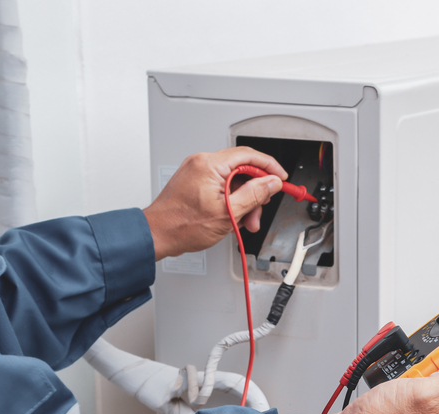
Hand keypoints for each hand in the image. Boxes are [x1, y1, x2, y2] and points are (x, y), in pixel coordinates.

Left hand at [143, 147, 288, 259]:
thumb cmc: (182, 225)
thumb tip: (271, 182)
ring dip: (244, 200)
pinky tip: (233, 216)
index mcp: (209, 165)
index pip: (249, 155)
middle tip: (259, 210)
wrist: (158, 234)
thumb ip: (254, 195)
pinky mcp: (195, 180)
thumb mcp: (227, 213)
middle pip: (242, 169)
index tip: (281, 179)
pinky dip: (232, 200)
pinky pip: (222, 185)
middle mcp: (202, 163)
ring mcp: (197, 171)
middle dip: (255, 191)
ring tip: (245, 221)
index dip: (269, 166)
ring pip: (233, 180)